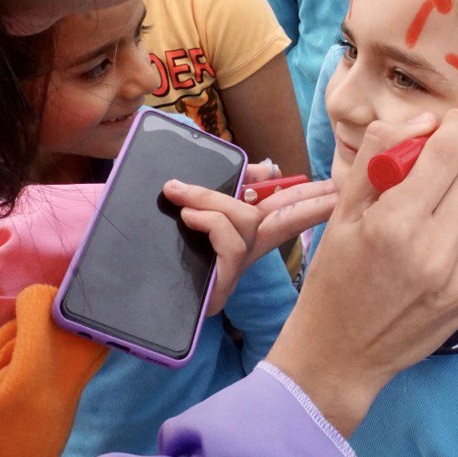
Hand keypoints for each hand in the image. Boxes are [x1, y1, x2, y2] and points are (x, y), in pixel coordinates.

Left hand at [165, 176, 337, 314]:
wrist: (115, 288)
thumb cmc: (149, 244)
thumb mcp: (186, 207)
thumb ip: (222, 186)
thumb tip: (265, 168)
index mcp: (238, 234)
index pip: (281, 210)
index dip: (309, 198)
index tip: (338, 189)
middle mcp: (241, 253)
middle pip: (287, 220)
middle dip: (315, 203)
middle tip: (342, 191)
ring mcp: (231, 271)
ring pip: (248, 223)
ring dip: (216, 201)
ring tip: (180, 192)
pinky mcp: (219, 287)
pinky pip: (230, 243)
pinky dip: (211, 221)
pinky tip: (189, 216)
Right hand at [265, 109, 457, 436]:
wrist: (341, 353)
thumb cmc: (335, 276)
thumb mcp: (342, 210)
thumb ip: (382, 154)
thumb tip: (427, 121)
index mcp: (395, 224)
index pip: (449, 153)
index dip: (453, 128)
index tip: (447, 124)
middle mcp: (435, 251)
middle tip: (433, 169)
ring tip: (441, 203)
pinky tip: (440, 243)